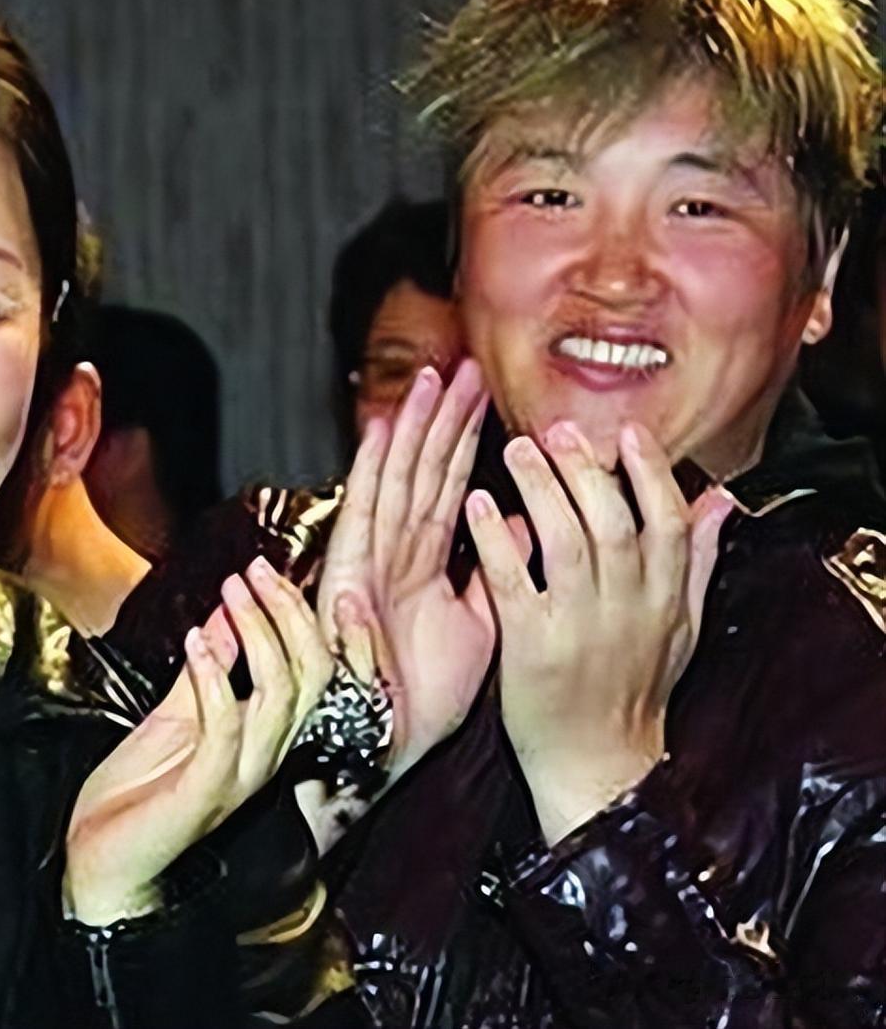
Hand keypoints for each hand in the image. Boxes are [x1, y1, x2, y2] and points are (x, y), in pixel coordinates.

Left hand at [63, 556, 332, 925]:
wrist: (102, 868)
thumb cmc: (139, 797)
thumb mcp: (175, 715)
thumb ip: (207, 670)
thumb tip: (225, 615)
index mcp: (266, 737)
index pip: (314, 668)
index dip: (299, 615)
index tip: (266, 569)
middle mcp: (266, 756)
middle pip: (312, 676)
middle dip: (287, 614)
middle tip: (254, 571)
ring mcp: (240, 777)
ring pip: (279, 696)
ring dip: (256, 634)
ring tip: (230, 594)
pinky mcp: (205, 793)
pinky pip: (224, 728)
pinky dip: (213, 678)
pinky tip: (196, 642)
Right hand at [319, 360, 515, 774]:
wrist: (385, 748)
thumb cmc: (424, 696)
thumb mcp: (483, 626)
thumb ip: (501, 573)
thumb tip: (533, 527)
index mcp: (426, 565)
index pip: (452, 489)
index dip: (467, 442)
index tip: (486, 396)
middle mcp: (397, 554)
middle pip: (424, 473)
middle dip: (443, 420)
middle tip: (463, 366)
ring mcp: (371, 562)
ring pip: (397, 481)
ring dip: (413, 430)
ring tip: (430, 378)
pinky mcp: (349, 578)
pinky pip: (365, 516)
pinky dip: (371, 472)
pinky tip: (383, 429)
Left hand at [466, 420, 733, 843]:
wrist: (598, 769)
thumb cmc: (633, 695)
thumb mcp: (681, 630)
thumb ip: (696, 562)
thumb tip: (719, 502)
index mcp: (663, 600)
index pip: (666, 522)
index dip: (649, 473)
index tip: (627, 433)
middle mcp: (627, 609)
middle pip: (613, 522)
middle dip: (586, 469)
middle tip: (557, 429)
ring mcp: (578, 627)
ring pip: (567, 542)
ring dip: (541, 489)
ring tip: (516, 450)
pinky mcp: (532, 648)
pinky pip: (514, 582)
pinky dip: (498, 539)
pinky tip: (480, 504)